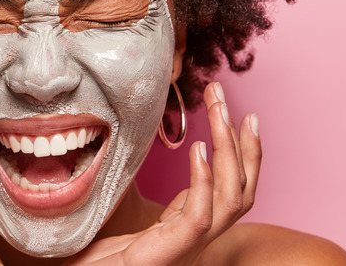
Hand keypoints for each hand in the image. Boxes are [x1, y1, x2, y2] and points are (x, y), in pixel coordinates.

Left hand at [63, 82, 261, 265]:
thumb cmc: (102, 253)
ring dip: (230, 149)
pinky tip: (199, 149)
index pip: (233, 184)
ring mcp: (189, 245)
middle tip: (222, 95)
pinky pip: (200, 216)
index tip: (234, 110)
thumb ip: (144, 186)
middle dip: (239, 137)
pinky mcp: (172, 252)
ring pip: (232, 198)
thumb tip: (137, 142)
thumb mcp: (129, 210)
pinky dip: (204, 180)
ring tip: (219, 111)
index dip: (240, 148)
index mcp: (191, 222)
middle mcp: (199, 235)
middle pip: (242, 186)